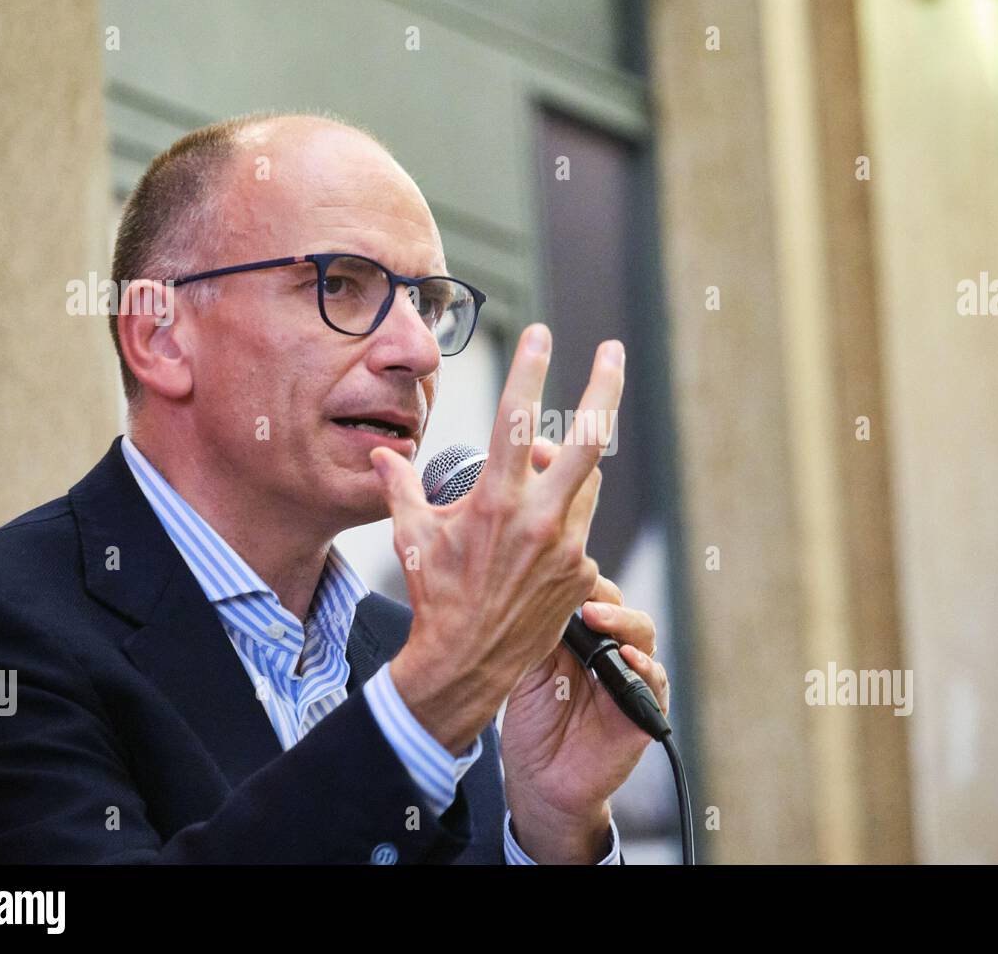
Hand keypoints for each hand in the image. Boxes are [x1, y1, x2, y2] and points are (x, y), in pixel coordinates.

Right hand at [370, 324, 624, 755]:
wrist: (466, 664)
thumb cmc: (436, 597)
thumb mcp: (412, 536)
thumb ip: (400, 487)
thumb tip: (383, 454)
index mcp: (497, 502)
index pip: (517, 421)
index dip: (530, 371)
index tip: (541, 334)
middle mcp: (541, 519)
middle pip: (589, 439)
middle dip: (605, 388)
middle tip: (614, 351)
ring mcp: (568, 547)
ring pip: (586, 482)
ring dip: (569, 469)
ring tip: (538, 475)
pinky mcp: (583, 573)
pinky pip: (581, 527)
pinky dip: (563, 519)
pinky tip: (534, 539)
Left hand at [498, 437, 670, 863]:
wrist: (546, 770)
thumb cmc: (533, 699)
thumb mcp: (512, 639)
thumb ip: (499, 589)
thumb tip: (459, 530)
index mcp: (572, 605)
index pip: (576, 556)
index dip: (562, 525)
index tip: (537, 492)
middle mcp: (605, 626)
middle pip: (608, 576)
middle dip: (607, 557)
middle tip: (574, 523)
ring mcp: (626, 660)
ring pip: (634, 623)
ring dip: (616, 615)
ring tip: (590, 612)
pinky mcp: (639, 699)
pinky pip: (650, 675)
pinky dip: (639, 666)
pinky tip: (623, 661)